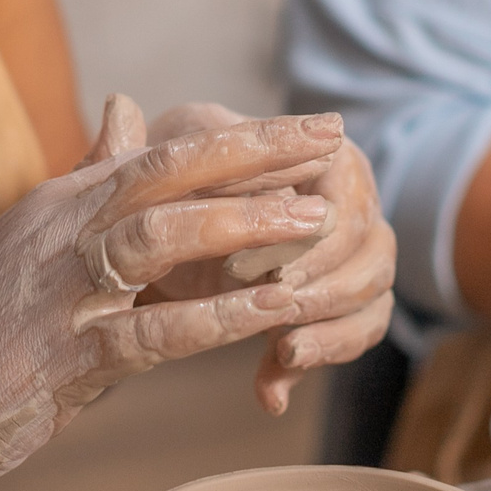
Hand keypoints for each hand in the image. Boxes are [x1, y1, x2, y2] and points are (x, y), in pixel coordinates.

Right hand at [0, 99, 346, 490]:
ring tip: (317, 215)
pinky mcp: (64, 359)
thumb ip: (85, 181)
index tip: (309, 124)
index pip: (161, 151)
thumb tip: (125, 110)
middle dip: (259, 152)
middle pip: (170, 171)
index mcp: (57, 203)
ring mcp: (59, 293)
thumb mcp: (26, 241)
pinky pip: (156, 331)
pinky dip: (223, 320)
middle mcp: (58, 232)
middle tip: (335, 137)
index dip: (240, 136)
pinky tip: (279, 314)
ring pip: (163, 236)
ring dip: (247, 224)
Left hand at [134, 100, 397, 413]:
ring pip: (375, 287)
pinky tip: (273, 385)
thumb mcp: (152, 169)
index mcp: (313, 151)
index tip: (255, 262)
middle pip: (371, 241)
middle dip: (327, 282)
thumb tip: (116, 105)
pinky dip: (327, 352)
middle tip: (281, 309)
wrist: (170, 235)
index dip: (309, 224)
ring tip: (283, 352)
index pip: (343, 178)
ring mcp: (353, 249)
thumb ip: (136, 146)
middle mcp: (347, 195)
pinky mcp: (342, 297)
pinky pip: (363, 326)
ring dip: (333, 323)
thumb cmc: (168, 189)